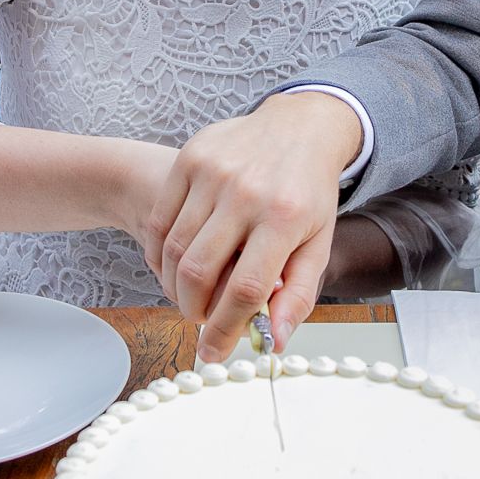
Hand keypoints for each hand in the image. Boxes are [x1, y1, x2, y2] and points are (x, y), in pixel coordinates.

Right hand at [144, 92, 363, 360]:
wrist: (300, 127)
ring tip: (192, 295)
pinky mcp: (190, 159)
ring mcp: (214, 172)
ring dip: (176, 286)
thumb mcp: (318, 243)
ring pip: (175, 249)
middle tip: (200, 320)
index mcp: (285, 218)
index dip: (225, 329)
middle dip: (193, 310)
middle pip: (200, 272)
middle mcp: (247, 192)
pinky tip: (176, 265)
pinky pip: (161, 221)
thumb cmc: (309, 192)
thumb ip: (298, 294)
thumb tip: (276, 343)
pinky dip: (161, 254)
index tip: (214, 351)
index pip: (247, 289)